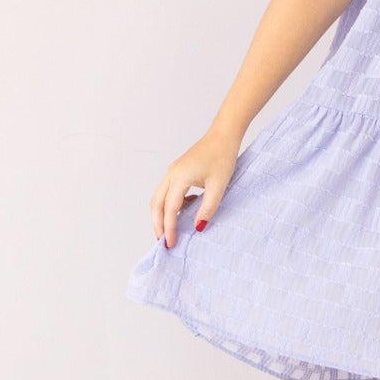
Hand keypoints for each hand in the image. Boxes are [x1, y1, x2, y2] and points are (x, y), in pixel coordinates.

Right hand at [150, 131, 238, 247]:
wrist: (223, 136)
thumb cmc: (222, 157)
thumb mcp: (218, 186)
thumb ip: (207, 208)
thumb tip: (197, 228)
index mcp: (179, 178)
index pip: (170, 209)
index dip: (169, 228)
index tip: (171, 244)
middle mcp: (171, 174)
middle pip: (156, 204)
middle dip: (158, 224)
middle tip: (163, 242)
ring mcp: (172, 171)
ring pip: (159, 198)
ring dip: (161, 215)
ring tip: (169, 231)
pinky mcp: (177, 170)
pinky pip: (167, 191)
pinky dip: (169, 204)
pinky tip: (184, 210)